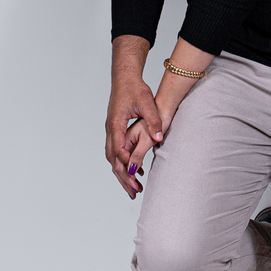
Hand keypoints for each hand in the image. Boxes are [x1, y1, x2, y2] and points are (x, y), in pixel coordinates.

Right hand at [106, 67, 163, 198]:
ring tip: (134, 190)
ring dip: (122, 174)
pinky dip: (124, 163)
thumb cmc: (135, 88)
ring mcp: (111, 130)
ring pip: (113, 158)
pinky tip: (136, 172)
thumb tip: (159, 137)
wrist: (125, 77)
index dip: (126, 165)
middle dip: (123, 178)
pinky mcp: (116, 130)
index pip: (118, 150)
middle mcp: (110, 129)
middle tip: (134, 194)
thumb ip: (153, 120)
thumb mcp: (146, 103)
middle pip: (113, 160)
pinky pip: (117, 151)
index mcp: (115, 124)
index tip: (135, 179)